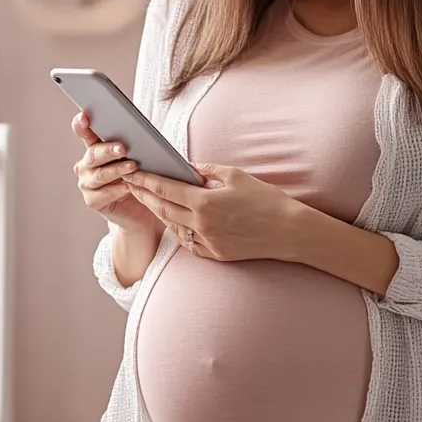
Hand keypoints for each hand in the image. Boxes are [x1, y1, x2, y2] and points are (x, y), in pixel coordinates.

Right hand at [70, 111, 157, 233]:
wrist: (140, 210)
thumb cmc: (140, 178)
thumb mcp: (138, 158)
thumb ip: (133, 146)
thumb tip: (141, 133)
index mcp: (95, 148)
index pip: (84, 132)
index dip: (81, 124)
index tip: (84, 116)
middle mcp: (86, 164)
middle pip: (93, 154)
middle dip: (108, 150)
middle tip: (123, 148)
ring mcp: (87, 183)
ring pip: (99, 174)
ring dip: (116, 170)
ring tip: (132, 167)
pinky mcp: (92, 200)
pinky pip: (103, 194)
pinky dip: (117, 190)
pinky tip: (128, 187)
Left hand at [124, 164, 299, 261]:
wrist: (289, 231)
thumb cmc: (266, 199)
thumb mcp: (236, 176)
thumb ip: (207, 171)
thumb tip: (188, 167)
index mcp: (204, 203)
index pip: (165, 189)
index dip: (145, 180)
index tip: (133, 173)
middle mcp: (201, 225)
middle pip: (162, 209)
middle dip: (145, 195)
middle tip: (132, 185)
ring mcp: (207, 242)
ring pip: (173, 228)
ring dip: (161, 213)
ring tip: (151, 201)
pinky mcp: (215, 255)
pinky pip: (189, 243)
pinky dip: (180, 231)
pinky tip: (177, 222)